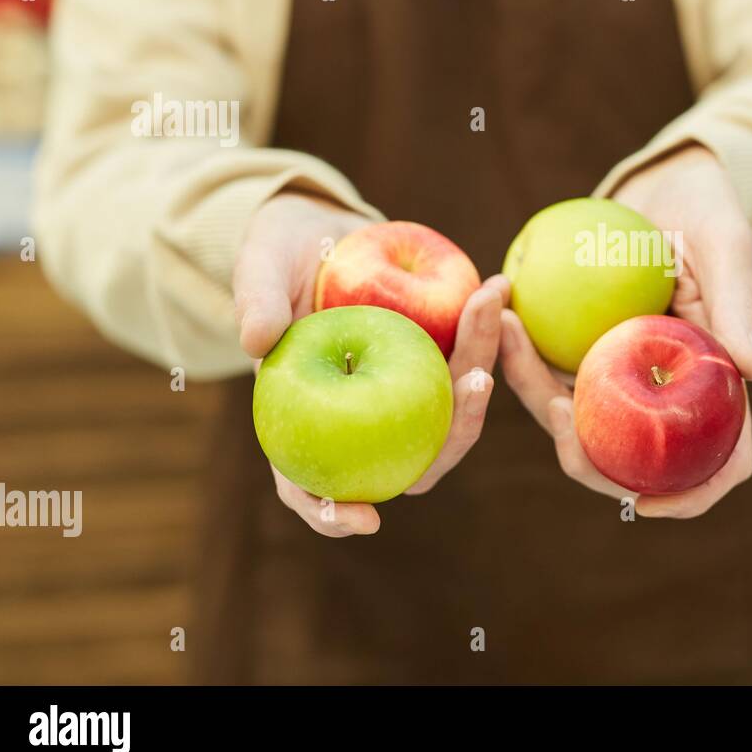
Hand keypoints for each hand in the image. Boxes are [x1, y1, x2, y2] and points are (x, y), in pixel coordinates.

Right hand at [232, 191, 505, 536]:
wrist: (319, 230)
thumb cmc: (278, 256)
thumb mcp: (259, 265)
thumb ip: (255, 299)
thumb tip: (256, 343)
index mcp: (306, 419)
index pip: (311, 486)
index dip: (334, 514)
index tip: (369, 521)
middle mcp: (363, 421)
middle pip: (412, 459)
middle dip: (455, 432)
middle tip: (478, 379)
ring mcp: (405, 397)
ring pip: (451, 413)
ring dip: (479, 366)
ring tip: (491, 312)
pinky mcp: (437, 364)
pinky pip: (468, 360)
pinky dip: (486, 332)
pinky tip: (495, 291)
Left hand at [499, 144, 751, 517]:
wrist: (668, 185)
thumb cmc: (712, 214)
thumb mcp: (729, 252)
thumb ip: (738, 307)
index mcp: (714, 389)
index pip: (718, 462)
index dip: (689, 496)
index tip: (645, 502)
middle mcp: (664, 395)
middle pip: (629, 455)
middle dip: (584, 453)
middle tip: (554, 411)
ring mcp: (619, 378)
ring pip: (576, 417)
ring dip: (535, 393)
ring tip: (509, 338)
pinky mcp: (581, 351)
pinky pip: (547, 370)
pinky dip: (522, 354)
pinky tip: (502, 318)